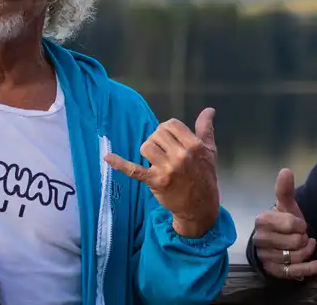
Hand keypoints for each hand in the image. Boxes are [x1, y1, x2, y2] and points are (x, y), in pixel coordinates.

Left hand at [104, 107, 220, 237]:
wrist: (200, 206)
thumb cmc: (205, 176)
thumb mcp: (210, 151)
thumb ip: (206, 129)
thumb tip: (209, 110)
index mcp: (194, 145)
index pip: (171, 124)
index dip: (167, 130)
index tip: (170, 140)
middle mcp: (181, 156)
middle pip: (157, 134)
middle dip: (157, 140)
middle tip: (163, 152)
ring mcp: (167, 169)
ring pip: (146, 146)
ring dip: (148, 151)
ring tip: (156, 159)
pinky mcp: (155, 182)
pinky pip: (134, 170)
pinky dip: (119, 163)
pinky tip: (107, 157)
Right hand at [252, 168, 316, 280]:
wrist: (277, 240)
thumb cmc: (282, 222)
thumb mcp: (285, 206)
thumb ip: (284, 190)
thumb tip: (286, 171)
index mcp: (262, 221)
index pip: (288, 224)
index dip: (299, 224)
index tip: (300, 223)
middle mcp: (261, 240)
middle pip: (293, 242)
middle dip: (303, 238)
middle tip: (302, 235)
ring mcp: (267, 258)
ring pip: (295, 258)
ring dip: (308, 250)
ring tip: (308, 244)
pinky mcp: (274, 272)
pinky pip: (296, 273)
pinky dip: (312, 268)